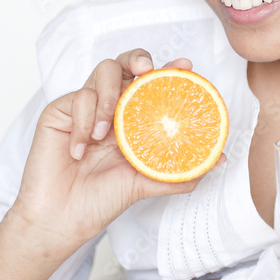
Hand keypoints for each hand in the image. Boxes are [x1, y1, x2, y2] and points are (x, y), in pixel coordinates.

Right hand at [10, 50, 218, 256]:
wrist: (60, 220)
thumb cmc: (98, 201)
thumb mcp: (144, 184)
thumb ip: (179, 171)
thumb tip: (220, 159)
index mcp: (131, 119)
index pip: (151, 85)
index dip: (168, 70)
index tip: (185, 65)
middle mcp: (110, 108)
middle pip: (125, 64)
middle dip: (138, 59)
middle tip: (146, 70)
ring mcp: (85, 107)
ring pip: (103, 71)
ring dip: (109, 97)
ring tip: (106, 133)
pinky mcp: (59, 111)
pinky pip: (78, 98)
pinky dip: (83, 123)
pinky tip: (80, 150)